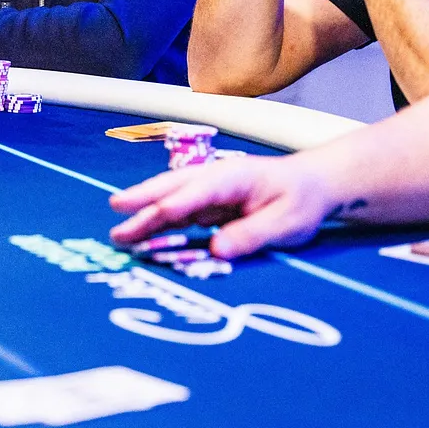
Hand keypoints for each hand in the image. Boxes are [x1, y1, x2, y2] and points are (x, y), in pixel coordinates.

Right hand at [107, 155, 331, 257]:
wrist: (312, 185)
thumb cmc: (302, 200)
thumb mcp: (286, 223)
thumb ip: (252, 235)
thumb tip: (218, 250)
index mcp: (234, 177)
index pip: (199, 192)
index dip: (175, 205)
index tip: (155, 216)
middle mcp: (214, 180)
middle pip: (173, 189)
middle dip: (143, 201)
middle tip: (116, 214)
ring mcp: (208, 192)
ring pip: (170, 201)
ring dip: (144, 215)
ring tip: (119, 233)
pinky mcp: (207, 206)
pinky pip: (178, 214)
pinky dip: (158, 223)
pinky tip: (143, 237)